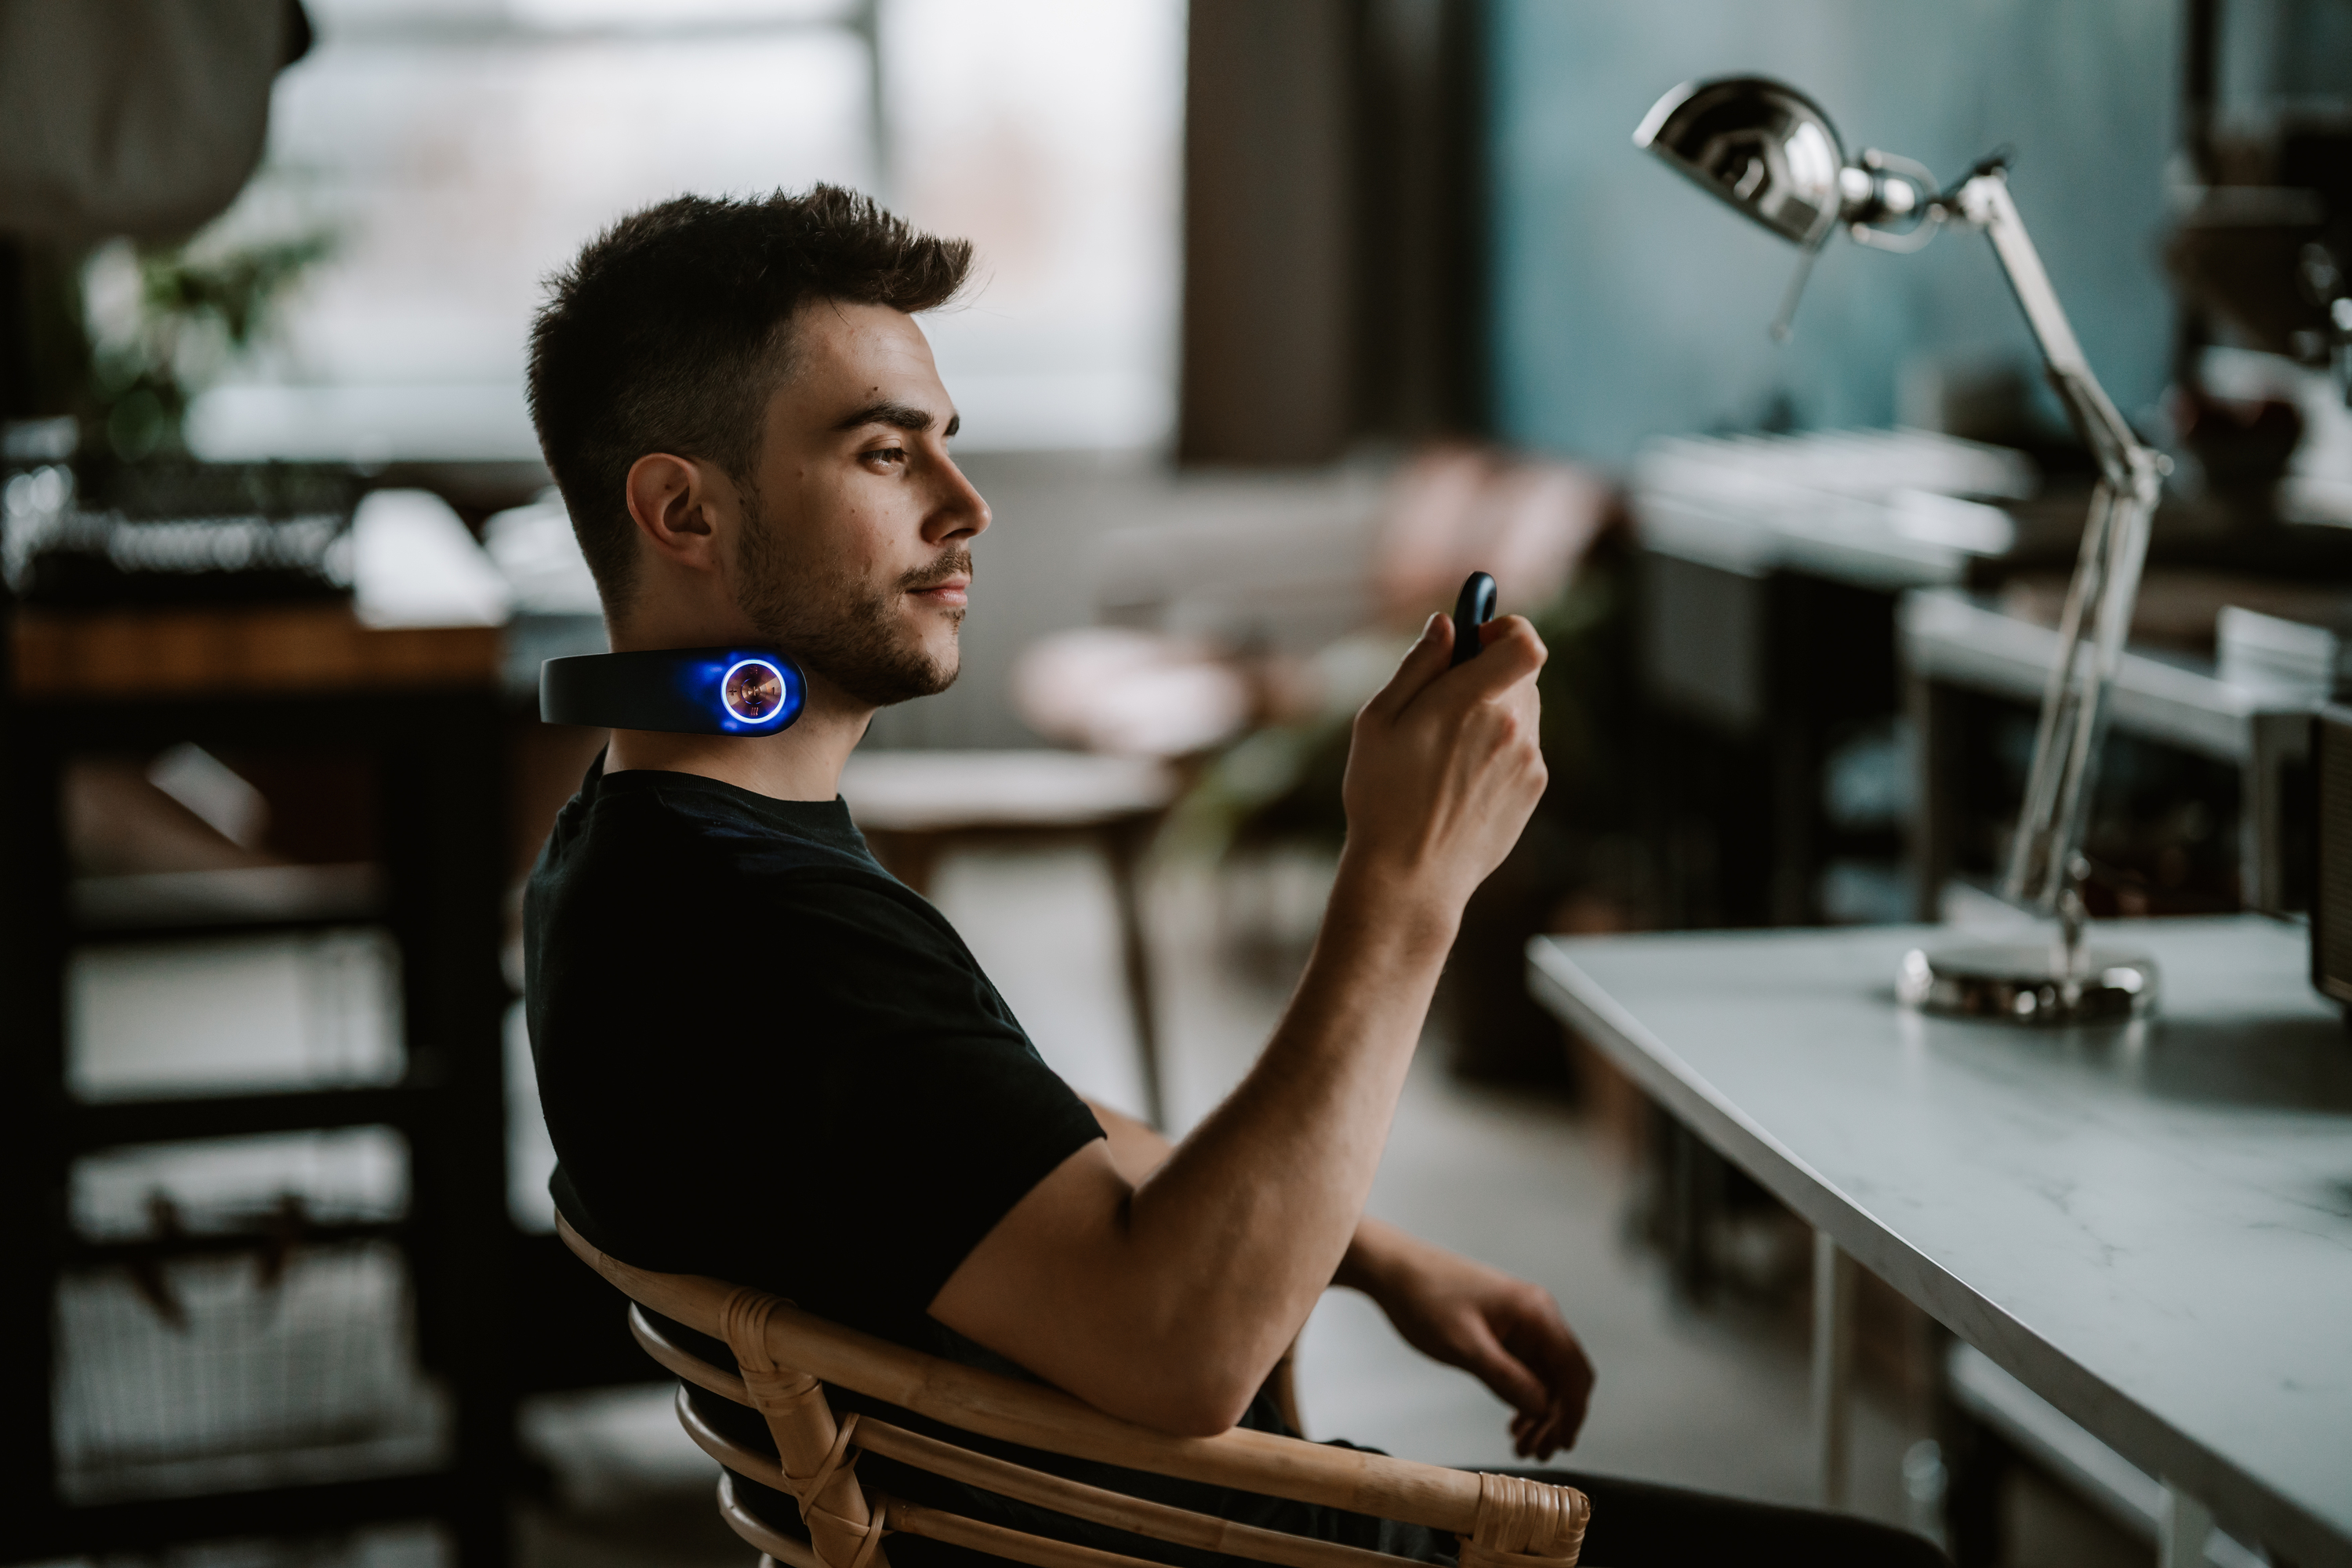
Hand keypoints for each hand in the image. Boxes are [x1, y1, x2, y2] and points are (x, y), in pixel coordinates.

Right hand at [1339, 613, 1546, 916]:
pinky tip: (1459, 781)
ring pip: (1522, 710)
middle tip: (1444, 704)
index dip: (1505, 628)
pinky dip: (1498, 749)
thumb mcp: (1378, 721)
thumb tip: (1446, 624)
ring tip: (1446, 753)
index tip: (1476, 640)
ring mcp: (1528, 760)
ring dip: (1493, 713)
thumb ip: (1418, 665)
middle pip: (1519, 673)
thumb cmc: (1382, 797)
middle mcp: (1512, 727)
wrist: (1411, 877)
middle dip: (1487, 675)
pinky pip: (1522, 746)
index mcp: (1471, 701)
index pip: (1525, 640)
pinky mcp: (1533, 788)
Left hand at [1343, 1228, 1593, 1460]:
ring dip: (1541, 1414)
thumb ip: (1506, 1378)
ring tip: (1524, 1447)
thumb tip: (1544, 1410)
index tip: (1563, 1445)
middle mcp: (1537, 1316)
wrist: (1395, 1271)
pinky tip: (1515, 1424)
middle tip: (1537, 1455)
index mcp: (1536, 1313)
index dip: (1573, 1412)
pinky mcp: (1505, 1332)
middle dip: (1556, 1419)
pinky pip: (1527, 1371)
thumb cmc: (1426, 1299)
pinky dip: (1524, 1399)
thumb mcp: (1464, 1346)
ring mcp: (1522, 1324)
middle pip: (1565, 1377)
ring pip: (1546, 1378)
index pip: (1573, 1370)